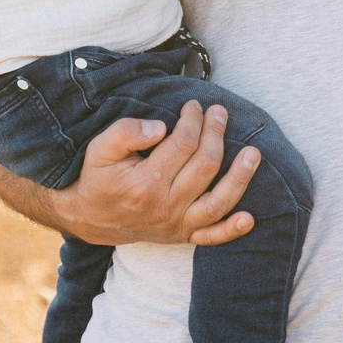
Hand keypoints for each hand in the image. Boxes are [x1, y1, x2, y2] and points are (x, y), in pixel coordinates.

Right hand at [54, 99, 259, 246]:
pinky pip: (212, 237)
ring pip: (218, 201)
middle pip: (205, 165)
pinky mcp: (182, 236)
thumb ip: (126, 132)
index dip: (193, 120)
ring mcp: (176, 224)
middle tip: (219, 113)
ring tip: (254, 153)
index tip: (194, 106)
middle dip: (216, 133)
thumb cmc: (97, 178)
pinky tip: (249, 218)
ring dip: (240, 177)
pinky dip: (231, 230)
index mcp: (144, 183)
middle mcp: (165, 206)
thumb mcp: (99, 149)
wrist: (88, 218)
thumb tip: (161, 128)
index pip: (183, 144)